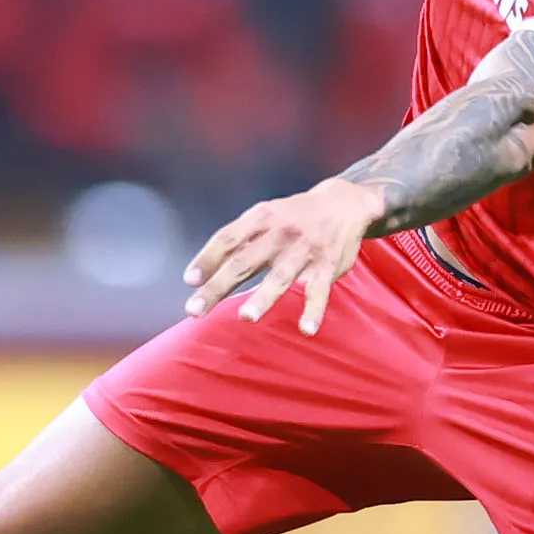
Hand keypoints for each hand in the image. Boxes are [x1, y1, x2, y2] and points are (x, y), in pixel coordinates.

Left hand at [184, 178, 385, 334]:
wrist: (343, 204)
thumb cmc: (293, 216)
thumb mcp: (265, 216)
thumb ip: (238, 240)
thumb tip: (202, 271)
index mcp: (260, 219)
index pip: (227, 239)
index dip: (207, 259)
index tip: (189, 281)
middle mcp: (280, 233)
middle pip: (244, 261)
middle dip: (218, 286)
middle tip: (195, 310)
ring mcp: (304, 251)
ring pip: (281, 276)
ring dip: (264, 297)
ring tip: (246, 317)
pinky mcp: (327, 267)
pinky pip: (319, 291)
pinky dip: (313, 311)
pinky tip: (306, 329)